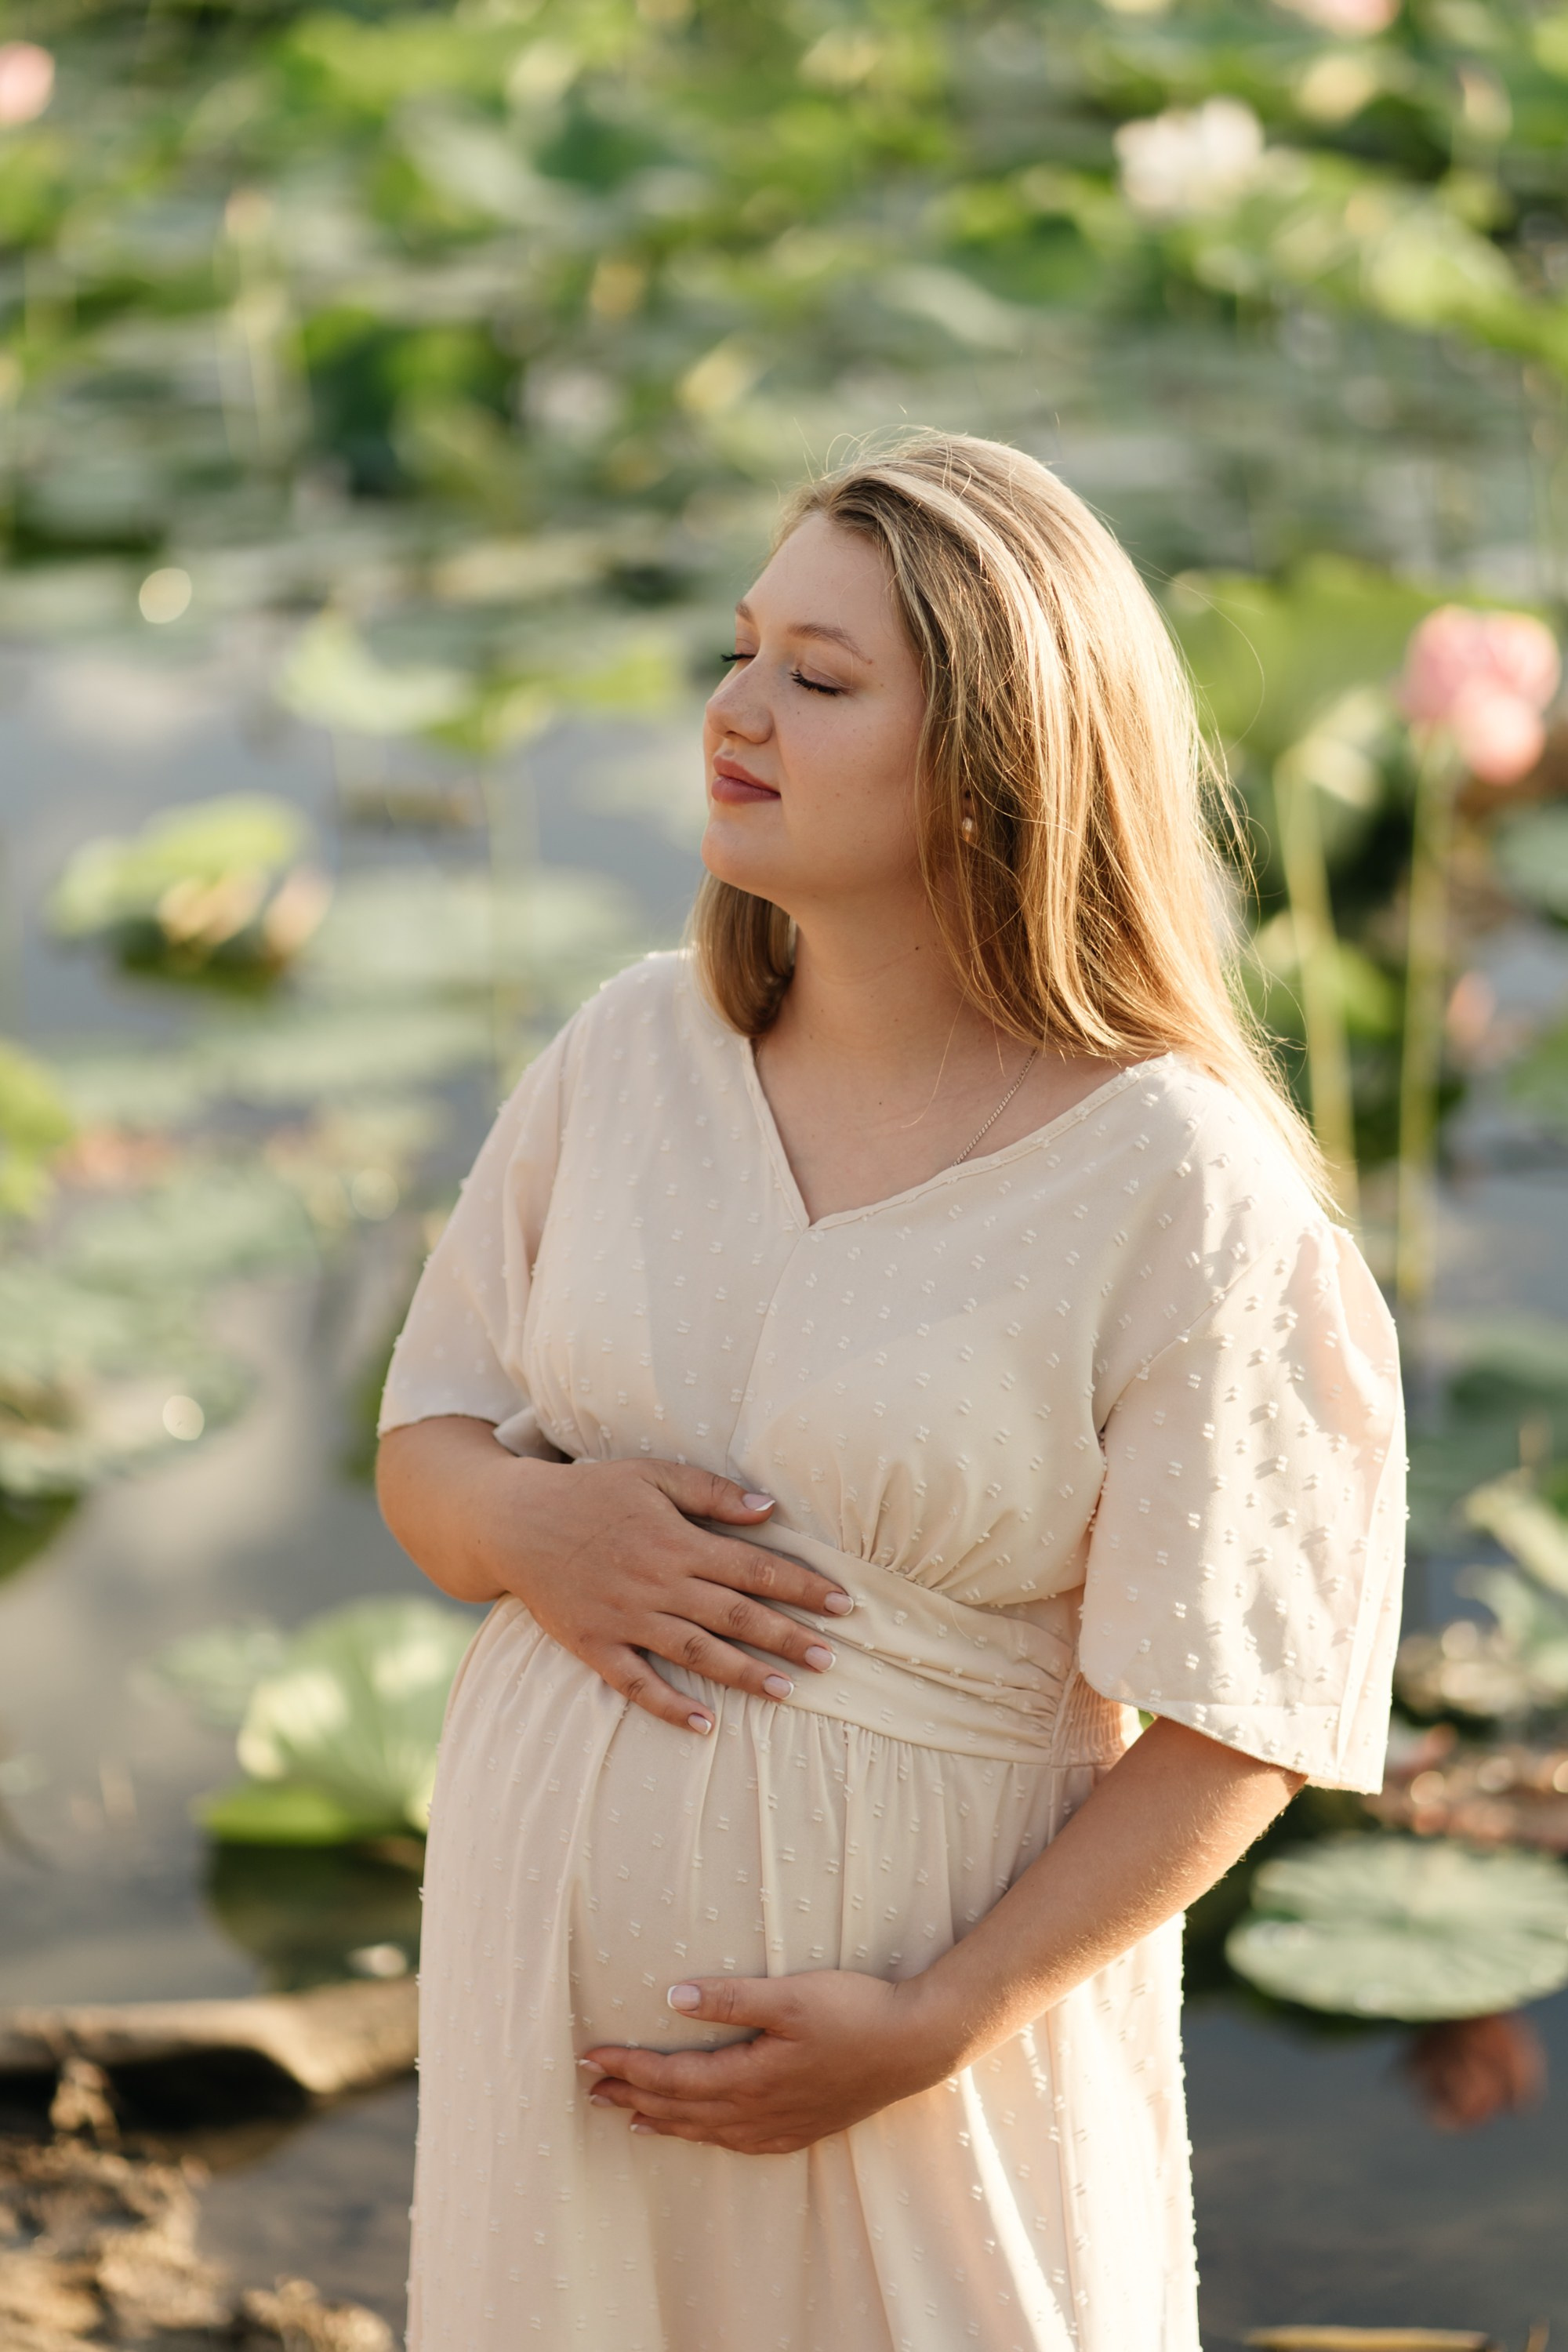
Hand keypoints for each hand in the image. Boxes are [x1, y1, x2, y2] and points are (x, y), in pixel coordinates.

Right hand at [377, 1421, 852, 1735]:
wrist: (514, 1520)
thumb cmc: (590, 1492)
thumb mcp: (652, 1474)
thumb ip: (711, 1493)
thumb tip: (768, 1509)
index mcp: (678, 1541)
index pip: (753, 1569)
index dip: (800, 1587)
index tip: (842, 1605)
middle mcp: (658, 1584)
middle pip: (735, 1616)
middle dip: (787, 1638)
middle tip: (830, 1661)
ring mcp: (626, 1618)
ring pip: (697, 1653)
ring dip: (745, 1674)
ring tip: (787, 1692)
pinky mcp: (596, 1644)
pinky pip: (637, 1683)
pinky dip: (670, 1706)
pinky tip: (705, 1727)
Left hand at [581, 1970, 955, 2154]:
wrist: (915, 2045)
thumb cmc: (855, 2012)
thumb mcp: (791, 1994)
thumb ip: (731, 1998)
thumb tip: (673, 1997)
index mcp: (749, 2078)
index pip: (671, 2077)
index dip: (627, 2066)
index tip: (590, 2056)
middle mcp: (758, 2112)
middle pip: (679, 2108)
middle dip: (631, 2095)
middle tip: (591, 2088)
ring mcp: (780, 2126)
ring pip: (705, 2130)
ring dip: (663, 2120)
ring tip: (630, 2115)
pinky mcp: (800, 2128)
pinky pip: (738, 2142)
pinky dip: (706, 2137)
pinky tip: (703, 2133)